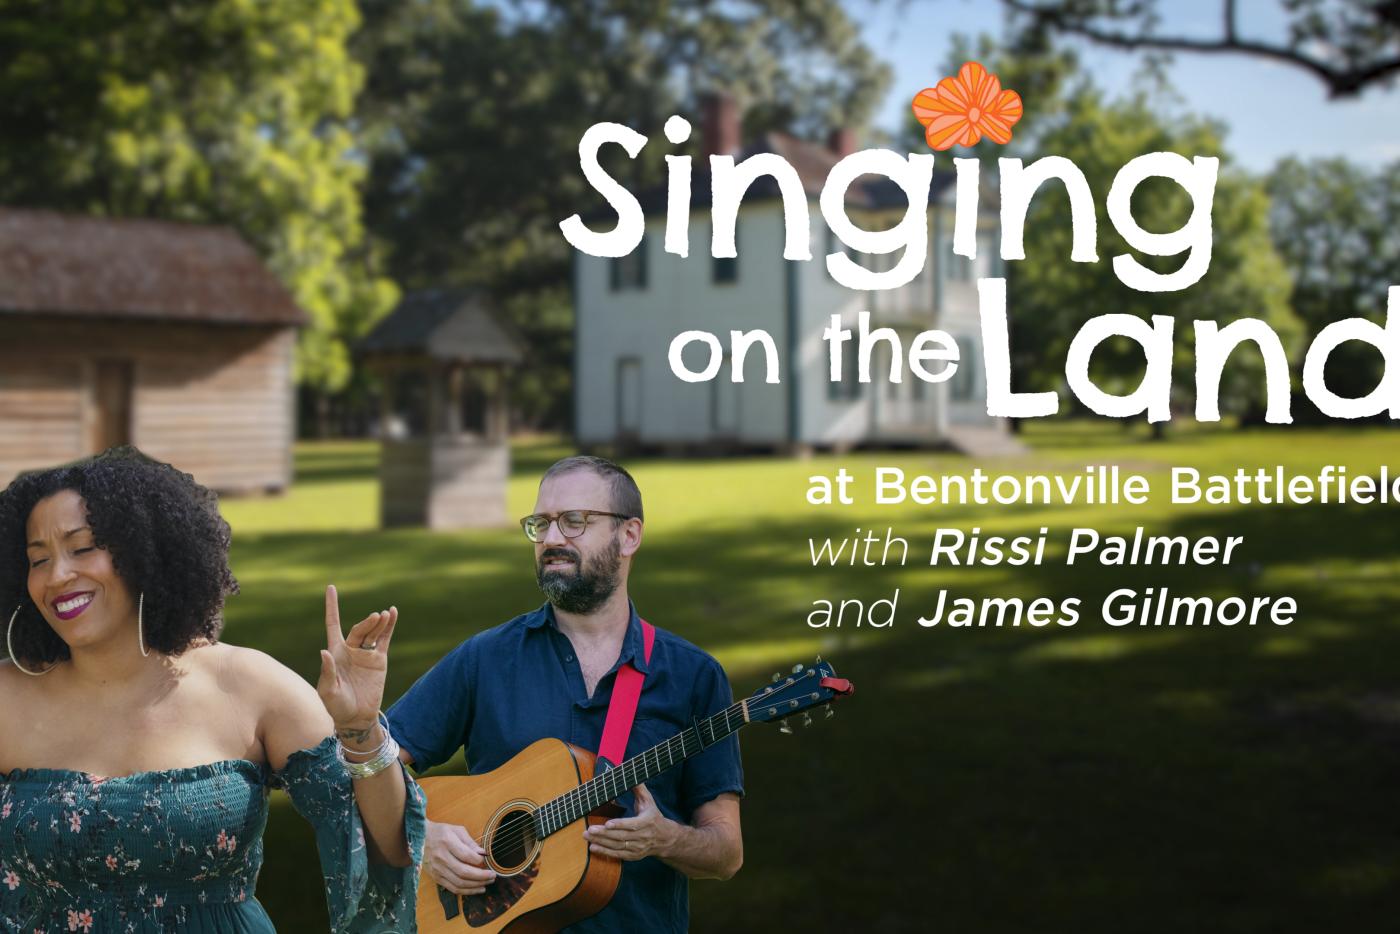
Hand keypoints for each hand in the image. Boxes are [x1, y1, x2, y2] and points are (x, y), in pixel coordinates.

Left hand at [317, 584, 396, 737]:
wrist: (356, 717)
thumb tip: (324, 651)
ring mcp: (365, 653)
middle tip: (375, 617)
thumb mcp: (328, 691)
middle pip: (358, 628)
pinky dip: (389, 626)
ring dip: (378, 623)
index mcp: (335, 652)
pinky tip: (392, 613)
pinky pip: (385, 639)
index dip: (332, 606)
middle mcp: (350, 649)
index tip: (331, 588)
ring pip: (373, 632)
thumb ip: (327, 672)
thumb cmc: (336, 706)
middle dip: (366, 622)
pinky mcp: (379, 660)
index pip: (333, 623)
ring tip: (384, 614)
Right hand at [424, 819, 496, 894]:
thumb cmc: (441, 832)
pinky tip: (477, 888)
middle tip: (493, 876)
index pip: (466, 855)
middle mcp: (441, 857)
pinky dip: (467, 891)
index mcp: (447, 842)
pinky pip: (453, 888)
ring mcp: (437, 869)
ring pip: (459, 883)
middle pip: (463, 872)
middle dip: (481, 876)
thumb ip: (470, 842)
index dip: (479, 860)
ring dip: (476, 885)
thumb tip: (483, 853)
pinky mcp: (436, 878)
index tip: (487, 861)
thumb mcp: (456, 830)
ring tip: (487, 883)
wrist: (420, 839)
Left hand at [582, 784, 675, 860]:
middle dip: (604, 834)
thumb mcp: (649, 801)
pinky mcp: (633, 855)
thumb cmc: (653, 816)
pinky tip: (593, 847)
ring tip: (587, 836)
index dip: (619, 825)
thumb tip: (630, 774)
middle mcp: (642, 836)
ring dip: (601, 842)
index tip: (607, 824)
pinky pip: (618, 855)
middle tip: (589, 829)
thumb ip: (639, 788)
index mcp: (647, 822)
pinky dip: (605, 852)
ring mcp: (638, 848)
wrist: (664, 839)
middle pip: (621, 837)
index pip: (632, 825)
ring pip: (618, 846)